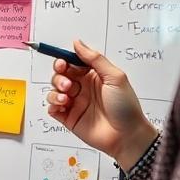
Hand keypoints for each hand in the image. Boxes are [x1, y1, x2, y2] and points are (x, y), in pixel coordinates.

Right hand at [46, 40, 156, 169]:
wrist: (127, 136)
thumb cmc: (126, 107)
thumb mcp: (115, 77)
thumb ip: (95, 59)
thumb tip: (78, 43)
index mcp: (93, 76)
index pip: (72, 63)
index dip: (64, 61)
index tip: (62, 63)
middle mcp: (82, 88)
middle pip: (60, 75)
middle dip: (59, 77)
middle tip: (67, 84)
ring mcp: (75, 103)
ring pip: (53, 90)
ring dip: (55, 91)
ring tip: (66, 97)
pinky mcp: (68, 118)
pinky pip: (52, 108)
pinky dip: (52, 105)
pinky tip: (62, 105)